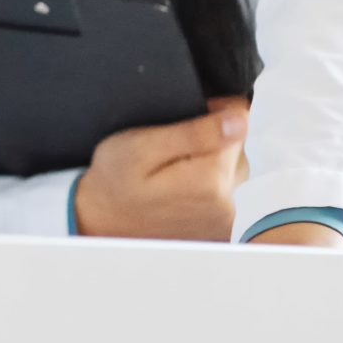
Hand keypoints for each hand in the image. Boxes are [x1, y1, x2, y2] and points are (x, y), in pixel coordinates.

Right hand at [74, 97, 249, 240]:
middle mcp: (228, 204)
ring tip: (174, 169)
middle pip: (239, 150)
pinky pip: (228, 191)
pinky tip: (181, 187)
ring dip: (212, 163)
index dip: (212, 115)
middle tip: (172, 148)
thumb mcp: (142, 146)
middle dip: (213, 142)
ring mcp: (226, 220)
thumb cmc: (115, 182)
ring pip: (235, 170)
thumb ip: (194, 133)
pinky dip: (209, 184)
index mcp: (211, 181)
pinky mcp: (222, 227)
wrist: (101, 222)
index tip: (183, 121)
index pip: (239, 127)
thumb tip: (241, 118)